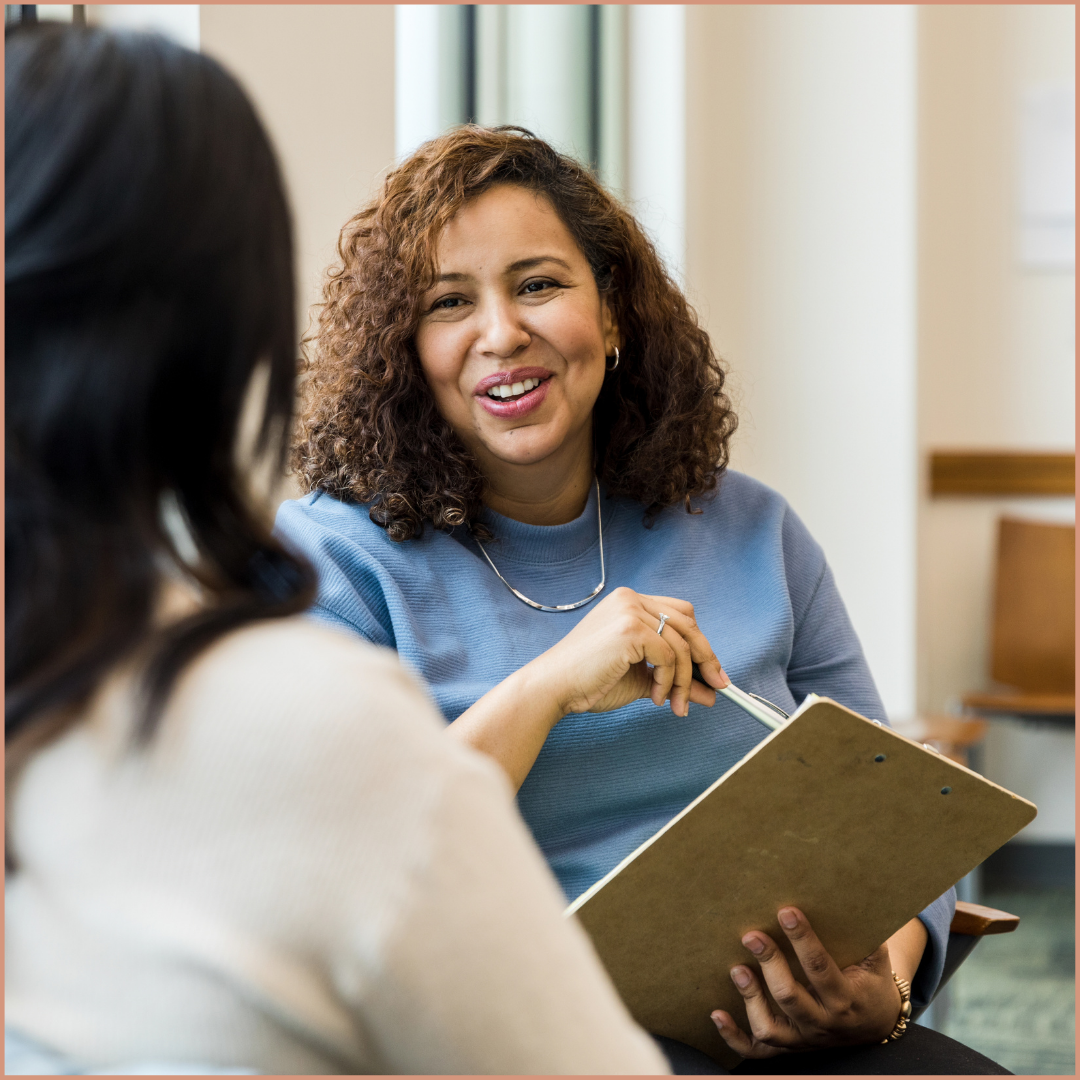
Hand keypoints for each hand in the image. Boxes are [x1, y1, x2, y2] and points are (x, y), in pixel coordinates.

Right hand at [540, 587, 728, 718]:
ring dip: (685, 680)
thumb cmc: (589, 682)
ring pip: (682, 644)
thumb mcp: (642, 680)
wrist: (555, 688)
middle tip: (717, 688)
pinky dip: (669, 681)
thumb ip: (674, 681)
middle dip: (706, 658)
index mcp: (629, 603)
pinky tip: (656, 697)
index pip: (679, 614)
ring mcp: (630, 610)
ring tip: (674, 705)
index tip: (710, 672)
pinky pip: (669, 657)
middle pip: (688, 623)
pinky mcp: (630, 629)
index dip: (699, 642)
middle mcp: (630, 599)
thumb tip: (710, 694)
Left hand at [711, 907, 902, 1057]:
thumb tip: (846, 895)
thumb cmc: (871, 983)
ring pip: (771, 1028)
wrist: (876, 1025)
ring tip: (738, 969)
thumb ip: (864, 935)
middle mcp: (823, 1023)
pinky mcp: (788, 1048)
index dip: (803, 939)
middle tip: (752, 935)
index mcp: (845, 999)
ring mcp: (803, 1040)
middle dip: (770, 964)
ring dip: (750, 999)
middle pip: (791, 997)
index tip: (786, 912)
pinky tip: (717, 1014)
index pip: (820, 968)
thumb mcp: (876, 960)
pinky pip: (757, 1051)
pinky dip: (734, 1036)